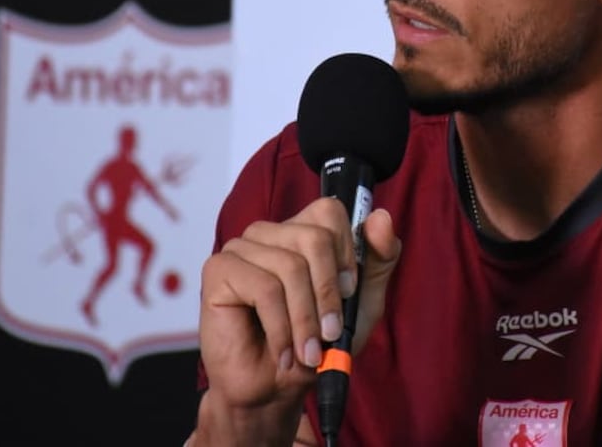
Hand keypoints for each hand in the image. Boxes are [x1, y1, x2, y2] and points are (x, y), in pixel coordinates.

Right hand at [193, 198, 401, 443]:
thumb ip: (378, 260)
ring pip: (290, 266)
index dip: (346, 251)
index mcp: (302, 232)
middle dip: (328, 294)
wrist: (275, 391)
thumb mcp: (362, 304)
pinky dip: (281, 328)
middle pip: (314, 237)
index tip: (348, 291)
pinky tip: (283, 353)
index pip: (329, 211)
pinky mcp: (219, 270)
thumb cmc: (316, 344)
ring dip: (305, 319)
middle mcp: (270, 233)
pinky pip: (264, 288)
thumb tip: (381, 217)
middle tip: (330, 332)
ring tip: (308, 351)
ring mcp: (242, 247)